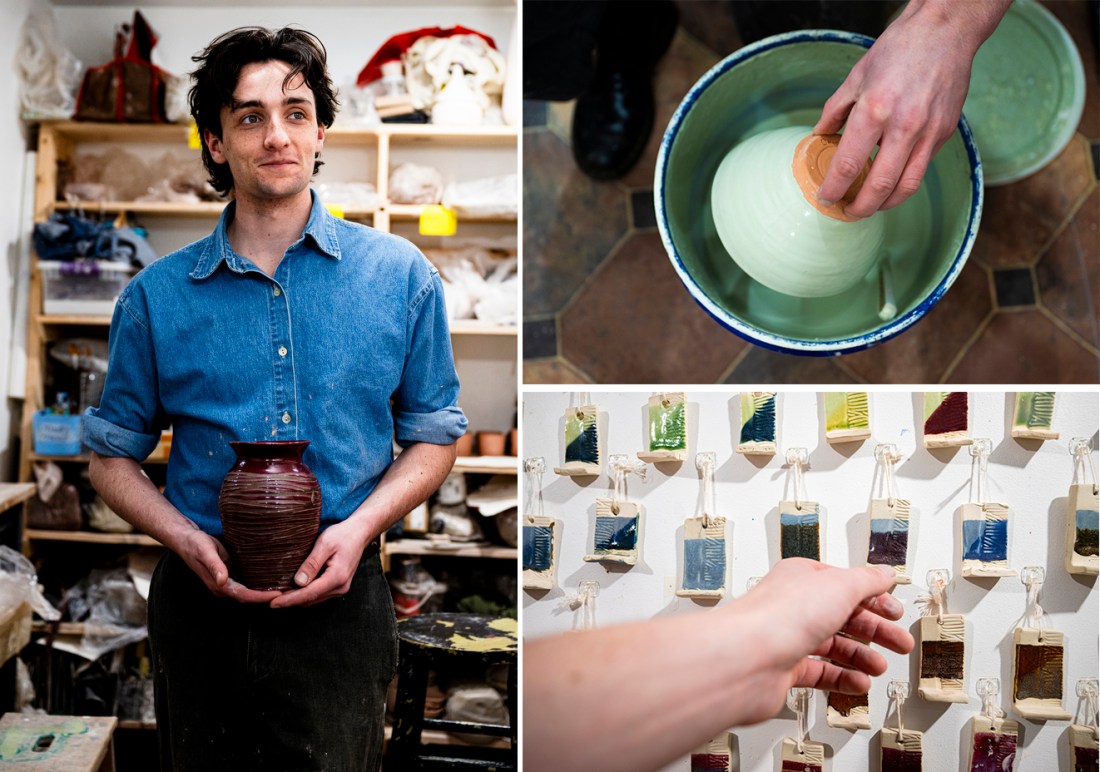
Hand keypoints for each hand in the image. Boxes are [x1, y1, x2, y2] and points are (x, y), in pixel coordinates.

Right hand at [177, 528, 279, 603]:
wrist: (187, 539)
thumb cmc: (195, 544)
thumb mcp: (204, 551)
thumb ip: (214, 566)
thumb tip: (223, 581)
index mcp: (219, 585)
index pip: (244, 596)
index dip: (261, 597)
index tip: (278, 595)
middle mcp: (225, 587)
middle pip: (250, 598)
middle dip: (268, 598)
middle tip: (290, 594)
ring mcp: (228, 582)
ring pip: (250, 592)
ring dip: (266, 593)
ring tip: (287, 589)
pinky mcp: (232, 574)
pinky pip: (248, 583)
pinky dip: (261, 585)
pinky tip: (275, 579)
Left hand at [269, 517, 371, 607]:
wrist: (360, 533)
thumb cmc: (343, 535)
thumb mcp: (325, 544)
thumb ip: (312, 563)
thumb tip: (298, 582)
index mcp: (337, 577)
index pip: (308, 594)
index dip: (289, 600)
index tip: (272, 603)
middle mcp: (340, 587)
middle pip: (309, 600)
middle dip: (289, 601)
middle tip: (268, 598)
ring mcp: (340, 589)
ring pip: (313, 600)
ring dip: (296, 598)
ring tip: (277, 594)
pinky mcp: (338, 586)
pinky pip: (318, 595)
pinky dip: (304, 594)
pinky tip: (293, 589)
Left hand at [729, 558, 913, 724]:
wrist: (747, 658)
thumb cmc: (781, 616)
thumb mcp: (839, 586)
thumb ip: (866, 580)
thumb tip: (884, 573)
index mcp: (802, 578)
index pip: (844, 585)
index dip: (872, 598)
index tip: (894, 611)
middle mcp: (793, 606)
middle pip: (842, 616)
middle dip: (874, 630)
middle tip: (899, 643)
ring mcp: (788, 639)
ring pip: (831, 647)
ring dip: (860, 656)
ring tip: (879, 666)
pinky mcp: (784, 670)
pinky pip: (819, 673)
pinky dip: (842, 678)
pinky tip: (858, 683)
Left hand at [814, 0, 1003, 217]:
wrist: (946, 30)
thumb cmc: (900, 48)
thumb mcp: (856, 75)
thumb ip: (835, 110)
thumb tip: (818, 136)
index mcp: (875, 109)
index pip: (849, 164)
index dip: (834, 188)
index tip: (825, 198)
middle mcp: (904, 125)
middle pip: (879, 185)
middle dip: (859, 208)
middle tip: (847, 213)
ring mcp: (928, 131)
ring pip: (906, 186)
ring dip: (884, 204)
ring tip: (869, 207)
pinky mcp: (944, 132)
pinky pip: (921, 168)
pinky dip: (903, 183)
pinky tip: (889, 183)